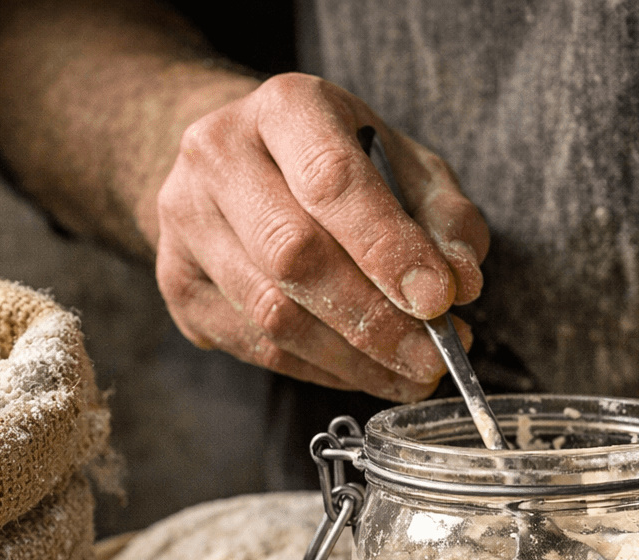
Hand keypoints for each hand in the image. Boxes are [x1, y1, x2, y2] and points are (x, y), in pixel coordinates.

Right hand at [148, 73, 489, 400]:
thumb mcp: (403, 164)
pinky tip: (362, 371)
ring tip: (409, 372)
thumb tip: (460, 283)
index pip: (331, 180)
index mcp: (284, 107)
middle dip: (374, 320)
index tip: (439, 300)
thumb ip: (442, 216)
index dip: (387, 247)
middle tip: (432, 357)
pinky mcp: (177, 283)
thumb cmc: (333, 162)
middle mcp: (219, 156)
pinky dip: (319, 371)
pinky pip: (254, 346)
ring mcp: (186, 222)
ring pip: (271, 313)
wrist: (238, 164)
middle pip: (293, 255)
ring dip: (351, 359)